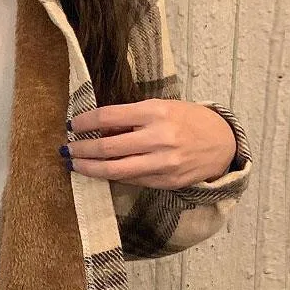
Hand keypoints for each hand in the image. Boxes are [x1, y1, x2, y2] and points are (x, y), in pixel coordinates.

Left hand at [62, 99, 236, 188]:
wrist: (222, 144)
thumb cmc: (188, 121)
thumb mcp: (161, 108)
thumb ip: (131, 117)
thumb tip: (96, 127)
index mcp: (156, 112)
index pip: (108, 116)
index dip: (85, 122)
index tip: (72, 126)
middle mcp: (159, 138)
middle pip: (107, 147)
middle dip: (82, 149)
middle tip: (67, 149)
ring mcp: (162, 163)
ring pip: (114, 169)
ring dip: (89, 168)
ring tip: (75, 165)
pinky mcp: (165, 181)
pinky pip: (130, 179)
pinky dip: (111, 175)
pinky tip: (100, 172)